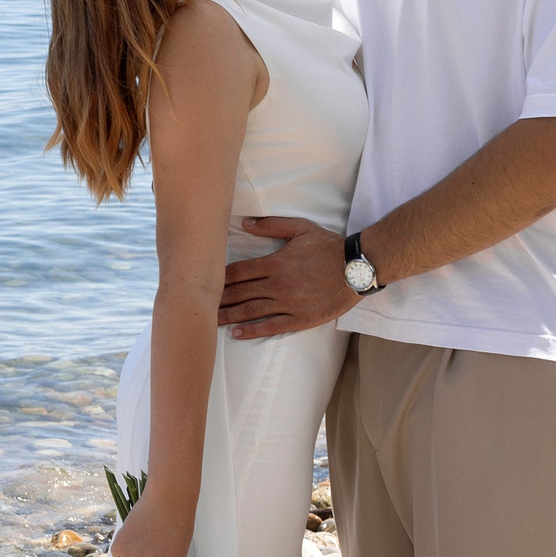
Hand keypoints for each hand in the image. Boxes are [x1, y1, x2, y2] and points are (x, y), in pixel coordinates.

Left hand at [218, 216, 359, 338]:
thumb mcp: (301, 228)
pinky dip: (252, 331)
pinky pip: (271, 326)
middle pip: (239, 293)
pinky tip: (237, 333)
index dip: (219, 278)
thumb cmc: (328, 247)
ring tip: (210, 321)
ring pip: (250, 311)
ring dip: (228, 316)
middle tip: (198, 304)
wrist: (357, 268)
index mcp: (275, 263)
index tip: (205, 281)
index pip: (238, 272)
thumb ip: (271, 225)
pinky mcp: (300, 319)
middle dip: (218, 299)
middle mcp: (278, 285)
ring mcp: (288, 304)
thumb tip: (244, 223)